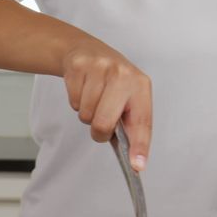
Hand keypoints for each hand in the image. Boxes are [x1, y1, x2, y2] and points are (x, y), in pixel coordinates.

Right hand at [60, 40, 152, 170]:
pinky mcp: (79, 67)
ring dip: (87, 113)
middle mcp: (123, 75)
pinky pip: (74, 102)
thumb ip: (129, 124)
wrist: (88, 51)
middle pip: (104, 122)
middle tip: (100, 122)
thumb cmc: (112, 80)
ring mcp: (100, 69)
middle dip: (99, 131)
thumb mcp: (127, 96)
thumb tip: (131, 158)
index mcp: (140, 86)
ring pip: (86, 114)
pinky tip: (84, 89)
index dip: (139, 146)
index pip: (142, 122)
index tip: (137, 165)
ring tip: (93, 98)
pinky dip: (76, 102)